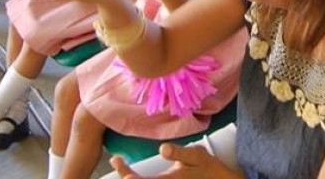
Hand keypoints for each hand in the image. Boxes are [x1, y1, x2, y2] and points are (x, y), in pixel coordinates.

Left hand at [110, 143, 240, 178]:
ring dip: (133, 178)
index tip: (115, 159)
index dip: (124, 172)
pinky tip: (137, 175)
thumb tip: (161, 149)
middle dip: (125, 176)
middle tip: (118, 163)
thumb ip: (179, 153)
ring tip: (125, 170)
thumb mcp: (197, 157)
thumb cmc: (209, 168)